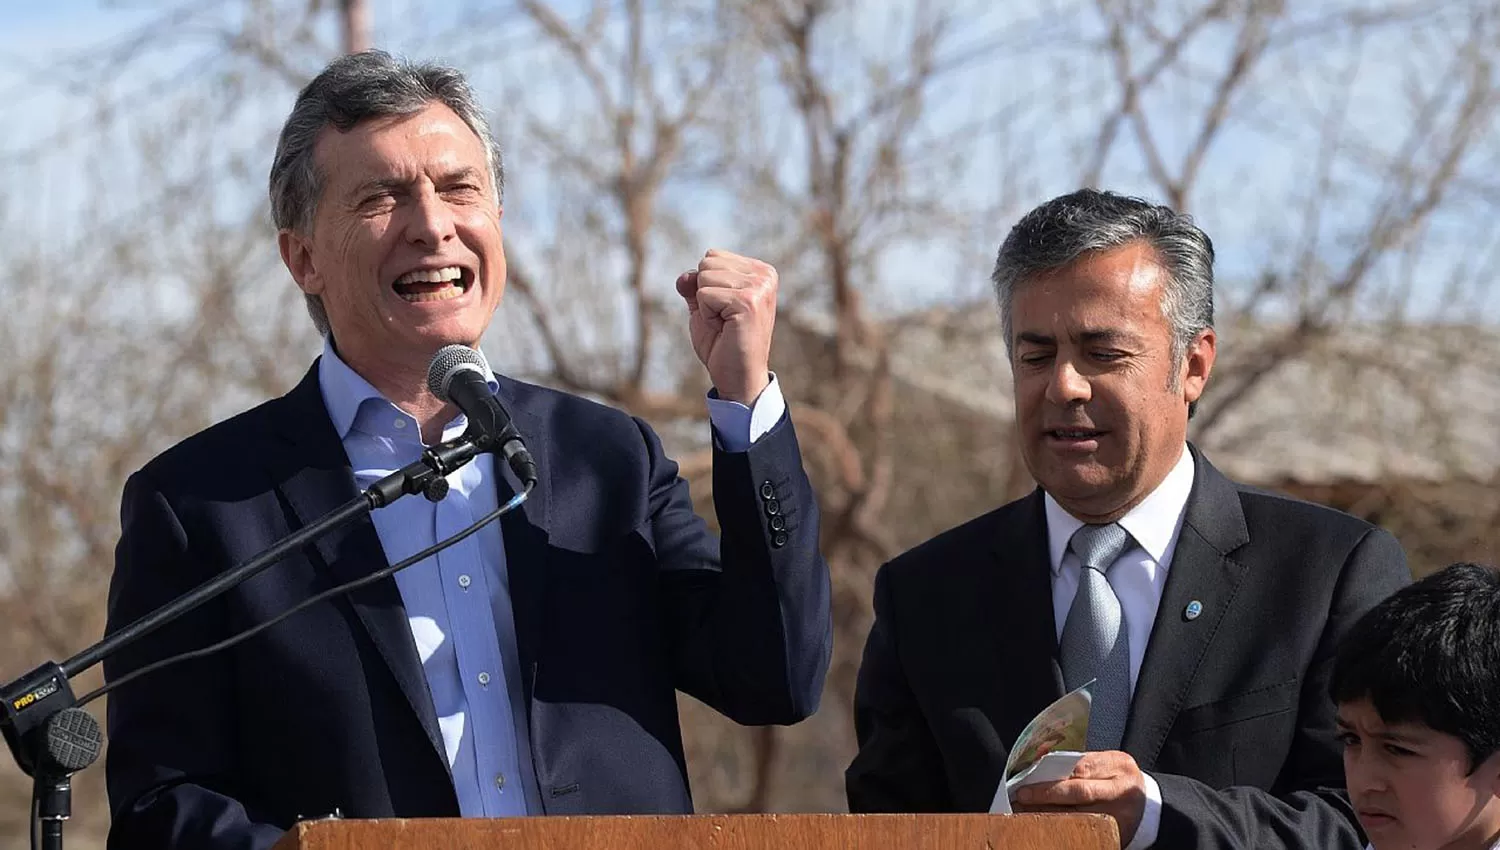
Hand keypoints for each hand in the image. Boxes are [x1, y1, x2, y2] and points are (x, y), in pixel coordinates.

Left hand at [675, 249, 775, 404]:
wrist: (737, 377)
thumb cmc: (723, 343)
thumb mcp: (704, 307)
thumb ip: (694, 285)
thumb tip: (685, 276)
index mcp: (760, 271)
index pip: (712, 256)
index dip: (707, 286)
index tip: (724, 309)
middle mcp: (764, 275)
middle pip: (707, 262)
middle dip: (705, 293)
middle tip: (723, 319)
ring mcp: (759, 287)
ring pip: (704, 277)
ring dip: (706, 305)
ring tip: (724, 324)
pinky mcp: (748, 302)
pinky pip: (704, 294)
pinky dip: (706, 314)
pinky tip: (725, 328)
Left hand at [1012, 751, 1146, 845]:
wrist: (1149, 807)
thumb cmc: (1118, 781)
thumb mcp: (1106, 764)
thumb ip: (1079, 762)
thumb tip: (1039, 759)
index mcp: (1118, 765)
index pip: (1080, 767)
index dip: (1053, 772)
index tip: (1027, 778)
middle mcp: (1121, 789)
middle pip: (1079, 792)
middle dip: (1047, 794)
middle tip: (1022, 796)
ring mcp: (1121, 814)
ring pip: (1080, 815)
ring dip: (1049, 814)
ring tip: (1027, 812)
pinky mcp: (1118, 834)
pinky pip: (1086, 833)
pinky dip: (1064, 831)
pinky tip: (1046, 829)